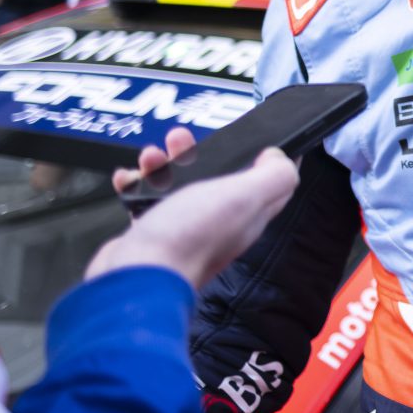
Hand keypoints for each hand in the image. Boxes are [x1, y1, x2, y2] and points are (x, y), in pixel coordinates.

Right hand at [90, 128, 297, 289]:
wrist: (135, 276)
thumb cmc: (191, 236)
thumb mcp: (245, 198)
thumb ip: (273, 178)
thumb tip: (284, 160)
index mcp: (248, 214)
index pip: (271, 186)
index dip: (270, 160)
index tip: (258, 136)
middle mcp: (219, 222)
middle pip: (219, 177)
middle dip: (201, 152)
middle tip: (180, 139)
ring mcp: (184, 228)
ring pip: (180, 185)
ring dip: (164, 164)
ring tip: (151, 156)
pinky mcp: (152, 233)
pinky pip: (146, 201)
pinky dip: (136, 184)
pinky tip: (128, 178)